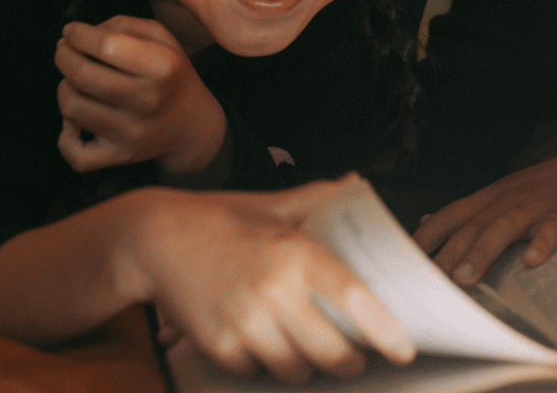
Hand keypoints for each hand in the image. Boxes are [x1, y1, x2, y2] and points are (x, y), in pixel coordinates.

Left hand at [55, 15, 226, 174]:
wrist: (194, 126)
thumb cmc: (171, 76)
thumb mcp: (162, 38)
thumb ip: (122, 25)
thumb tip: (78, 35)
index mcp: (162, 66)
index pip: (105, 44)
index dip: (78, 34)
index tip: (71, 32)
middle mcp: (148, 100)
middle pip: (82, 75)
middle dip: (63, 56)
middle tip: (65, 51)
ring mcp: (133, 132)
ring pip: (72, 108)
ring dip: (64, 88)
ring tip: (74, 82)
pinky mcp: (121, 156)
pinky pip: (76, 154)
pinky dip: (65, 136)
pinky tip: (75, 122)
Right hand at [123, 176, 415, 382]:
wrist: (153, 238)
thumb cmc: (219, 220)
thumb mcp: (271, 205)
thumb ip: (318, 198)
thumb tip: (357, 184)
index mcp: (295, 253)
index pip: (354, 300)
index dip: (384, 331)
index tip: (403, 348)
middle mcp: (273, 291)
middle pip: (332, 352)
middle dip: (349, 361)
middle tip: (355, 357)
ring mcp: (245, 323)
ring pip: (297, 370)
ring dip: (308, 366)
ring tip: (308, 348)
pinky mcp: (219, 346)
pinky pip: (258, 372)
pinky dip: (265, 364)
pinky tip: (264, 342)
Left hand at [412, 148, 556, 285]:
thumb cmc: (547, 190)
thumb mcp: (501, 195)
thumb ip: (464, 212)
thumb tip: (425, 220)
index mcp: (489, 198)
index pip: (449, 216)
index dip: (425, 237)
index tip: (401, 260)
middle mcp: (507, 200)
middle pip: (471, 227)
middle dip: (447, 254)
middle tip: (426, 281)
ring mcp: (535, 205)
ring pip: (503, 228)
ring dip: (482, 253)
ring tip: (465, 279)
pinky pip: (551, 230)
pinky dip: (541, 245)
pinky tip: (532, 263)